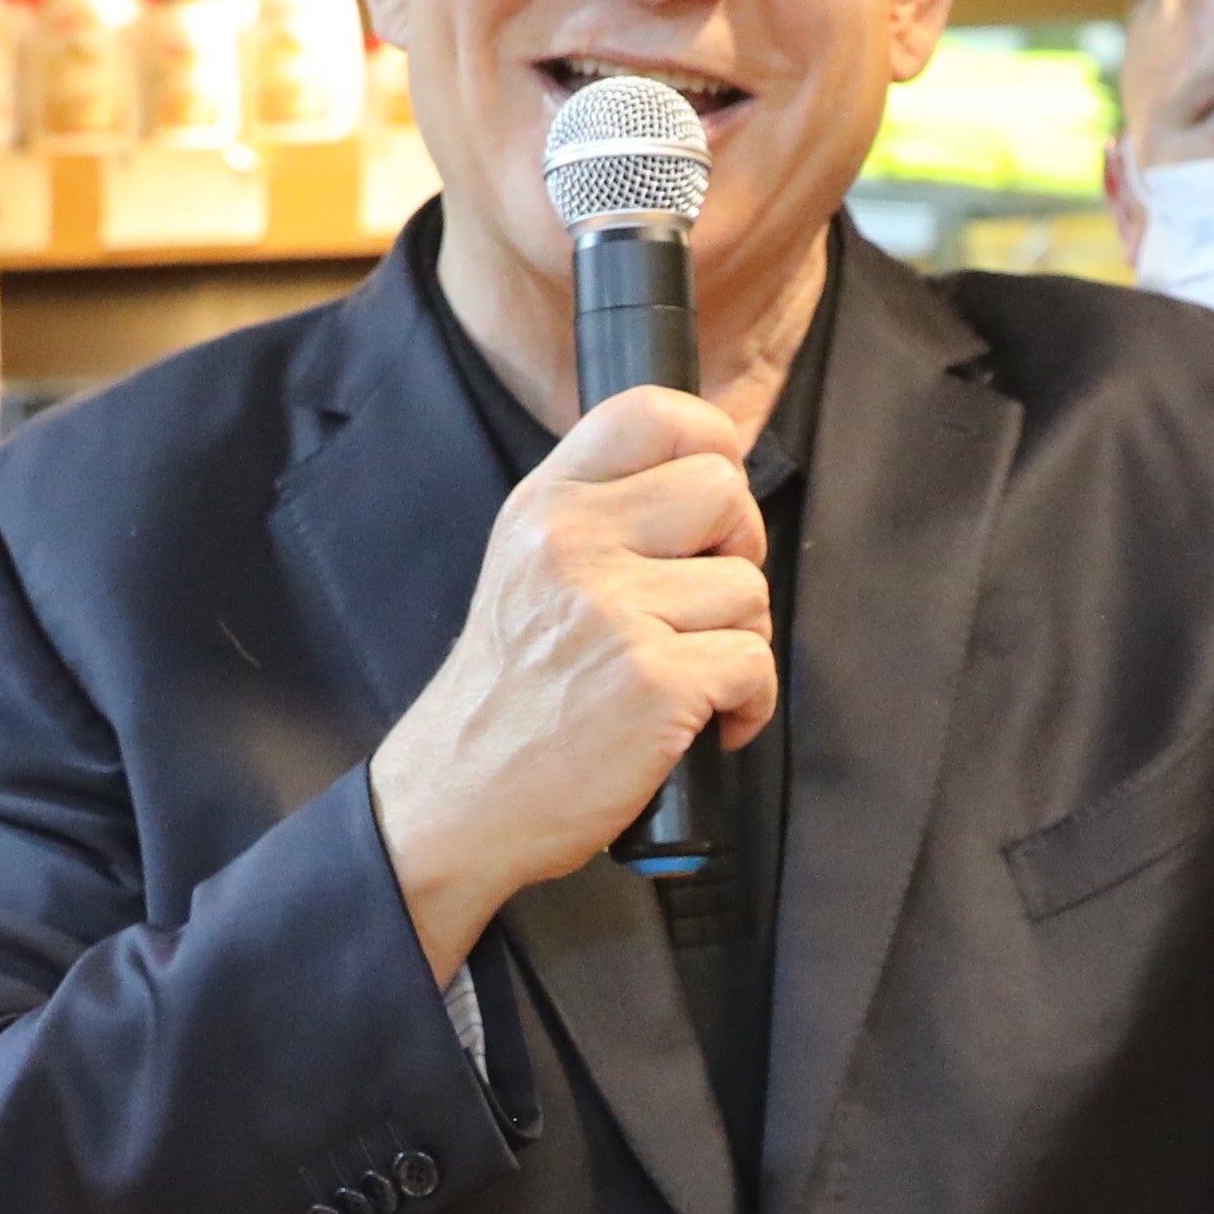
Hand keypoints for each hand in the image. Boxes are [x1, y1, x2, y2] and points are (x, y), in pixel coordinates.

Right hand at [362, 384, 771, 979]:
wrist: (457, 800)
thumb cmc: (507, 696)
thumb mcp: (524, 569)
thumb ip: (598, 517)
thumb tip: (709, 484)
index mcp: (544, 506)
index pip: (649, 412)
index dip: (711, 442)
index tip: (714, 502)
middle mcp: (572, 543)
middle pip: (723, 490)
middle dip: (741, 548)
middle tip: (707, 601)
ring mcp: (612, 612)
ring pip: (748, 587)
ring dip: (741, 639)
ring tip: (692, 675)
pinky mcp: (651, 682)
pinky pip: (756, 662)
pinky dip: (751, 703)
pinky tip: (711, 724)